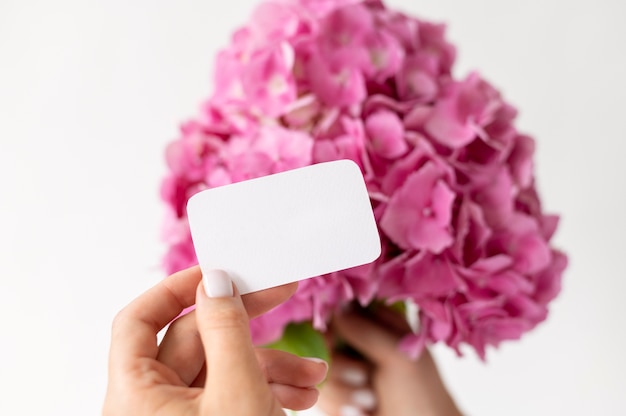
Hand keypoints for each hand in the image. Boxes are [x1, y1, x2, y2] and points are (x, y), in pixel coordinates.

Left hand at [103, 266, 327, 414]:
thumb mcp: (237, 393)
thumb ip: (227, 330)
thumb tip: (216, 280)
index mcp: (135, 394)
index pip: (139, 319)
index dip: (175, 288)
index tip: (220, 271)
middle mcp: (150, 403)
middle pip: (195, 340)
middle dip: (248, 324)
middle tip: (285, 292)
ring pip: (222, 368)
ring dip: (270, 365)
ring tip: (314, 374)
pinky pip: (232, 393)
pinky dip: (266, 388)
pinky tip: (304, 396)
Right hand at [318, 307, 460, 415]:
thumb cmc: (421, 396)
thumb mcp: (398, 355)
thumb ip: (366, 330)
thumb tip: (336, 308)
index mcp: (380, 323)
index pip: (340, 307)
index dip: (330, 322)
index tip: (332, 338)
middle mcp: (360, 342)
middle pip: (321, 340)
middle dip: (339, 364)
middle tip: (364, 376)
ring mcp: (347, 368)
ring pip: (317, 369)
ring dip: (343, 389)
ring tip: (370, 400)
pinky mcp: (338, 393)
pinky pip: (319, 392)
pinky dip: (336, 404)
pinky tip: (359, 411)